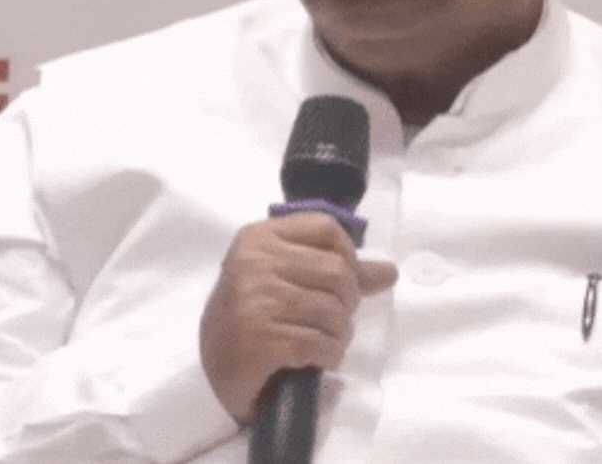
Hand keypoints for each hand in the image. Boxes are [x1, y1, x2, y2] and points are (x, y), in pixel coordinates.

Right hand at [199, 212, 397, 424]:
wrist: (212, 372)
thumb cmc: (253, 318)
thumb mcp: (286, 281)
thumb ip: (337, 271)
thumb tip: (389, 272)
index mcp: (258, 238)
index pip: (327, 229)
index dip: (348, 257)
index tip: (343, 282)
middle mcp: (253, 262)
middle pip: (337, 271)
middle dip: (348, 302)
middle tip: (336, 321)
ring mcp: (254, 300)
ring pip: (333, 311)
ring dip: (340, 334)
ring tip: (327, 341)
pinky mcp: (259, 339)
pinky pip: (320, 343)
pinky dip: (330, 355)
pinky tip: (319, 359)